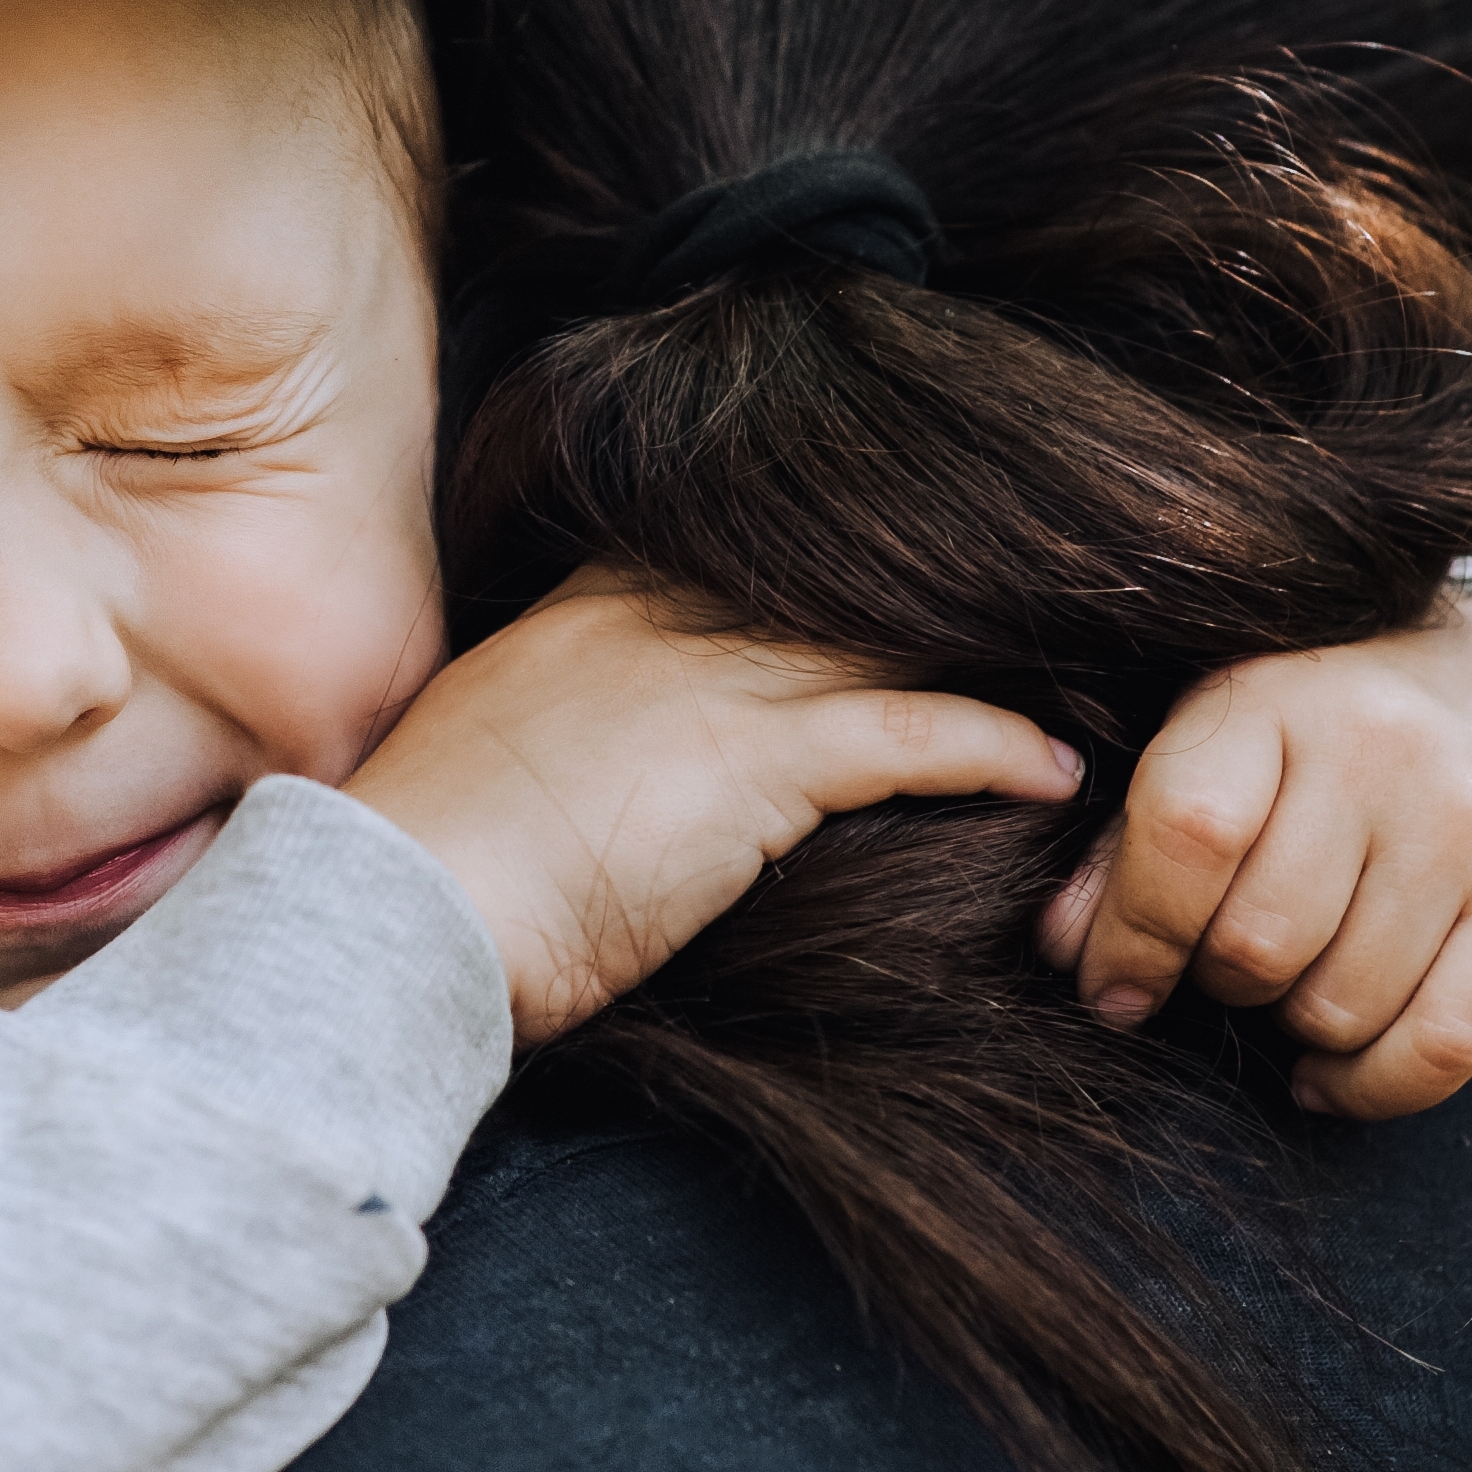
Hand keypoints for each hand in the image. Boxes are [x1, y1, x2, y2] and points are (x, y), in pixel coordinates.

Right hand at [346, 570, 1085, 1046]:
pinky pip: (914, 730)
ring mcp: (711, 677)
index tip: (912, 576)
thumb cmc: (434, 875)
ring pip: (893, 637)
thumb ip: (573, 736)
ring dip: (994, 659)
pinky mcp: (758, 759)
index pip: (744, 551)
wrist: (392, 920)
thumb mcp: (498, 768)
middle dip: (935, 591)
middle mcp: (655, 615)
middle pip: (834, 578)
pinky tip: (1053, 771)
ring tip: (1079, 678)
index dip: (836, 566)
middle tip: (1039, 604)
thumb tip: (621, 773)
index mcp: (588, 608)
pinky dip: (995, 747)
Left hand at [1041, 597, 1471, 1117]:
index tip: (1114, 988)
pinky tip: (1330, 1072)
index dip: (1134, 936)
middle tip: (1229, 966)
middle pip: (1263, 941)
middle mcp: (1384, 744)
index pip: (1188, 834)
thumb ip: (1128, 843)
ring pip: (1345, 1005)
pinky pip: (1445, 1046)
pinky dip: (1371, 1087)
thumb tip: (1060, 950)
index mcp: (1273, 693)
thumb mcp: (1214, 743)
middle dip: (1223, 982)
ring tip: (1295, 985)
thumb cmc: (1316, 731)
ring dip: (1298, 1028)